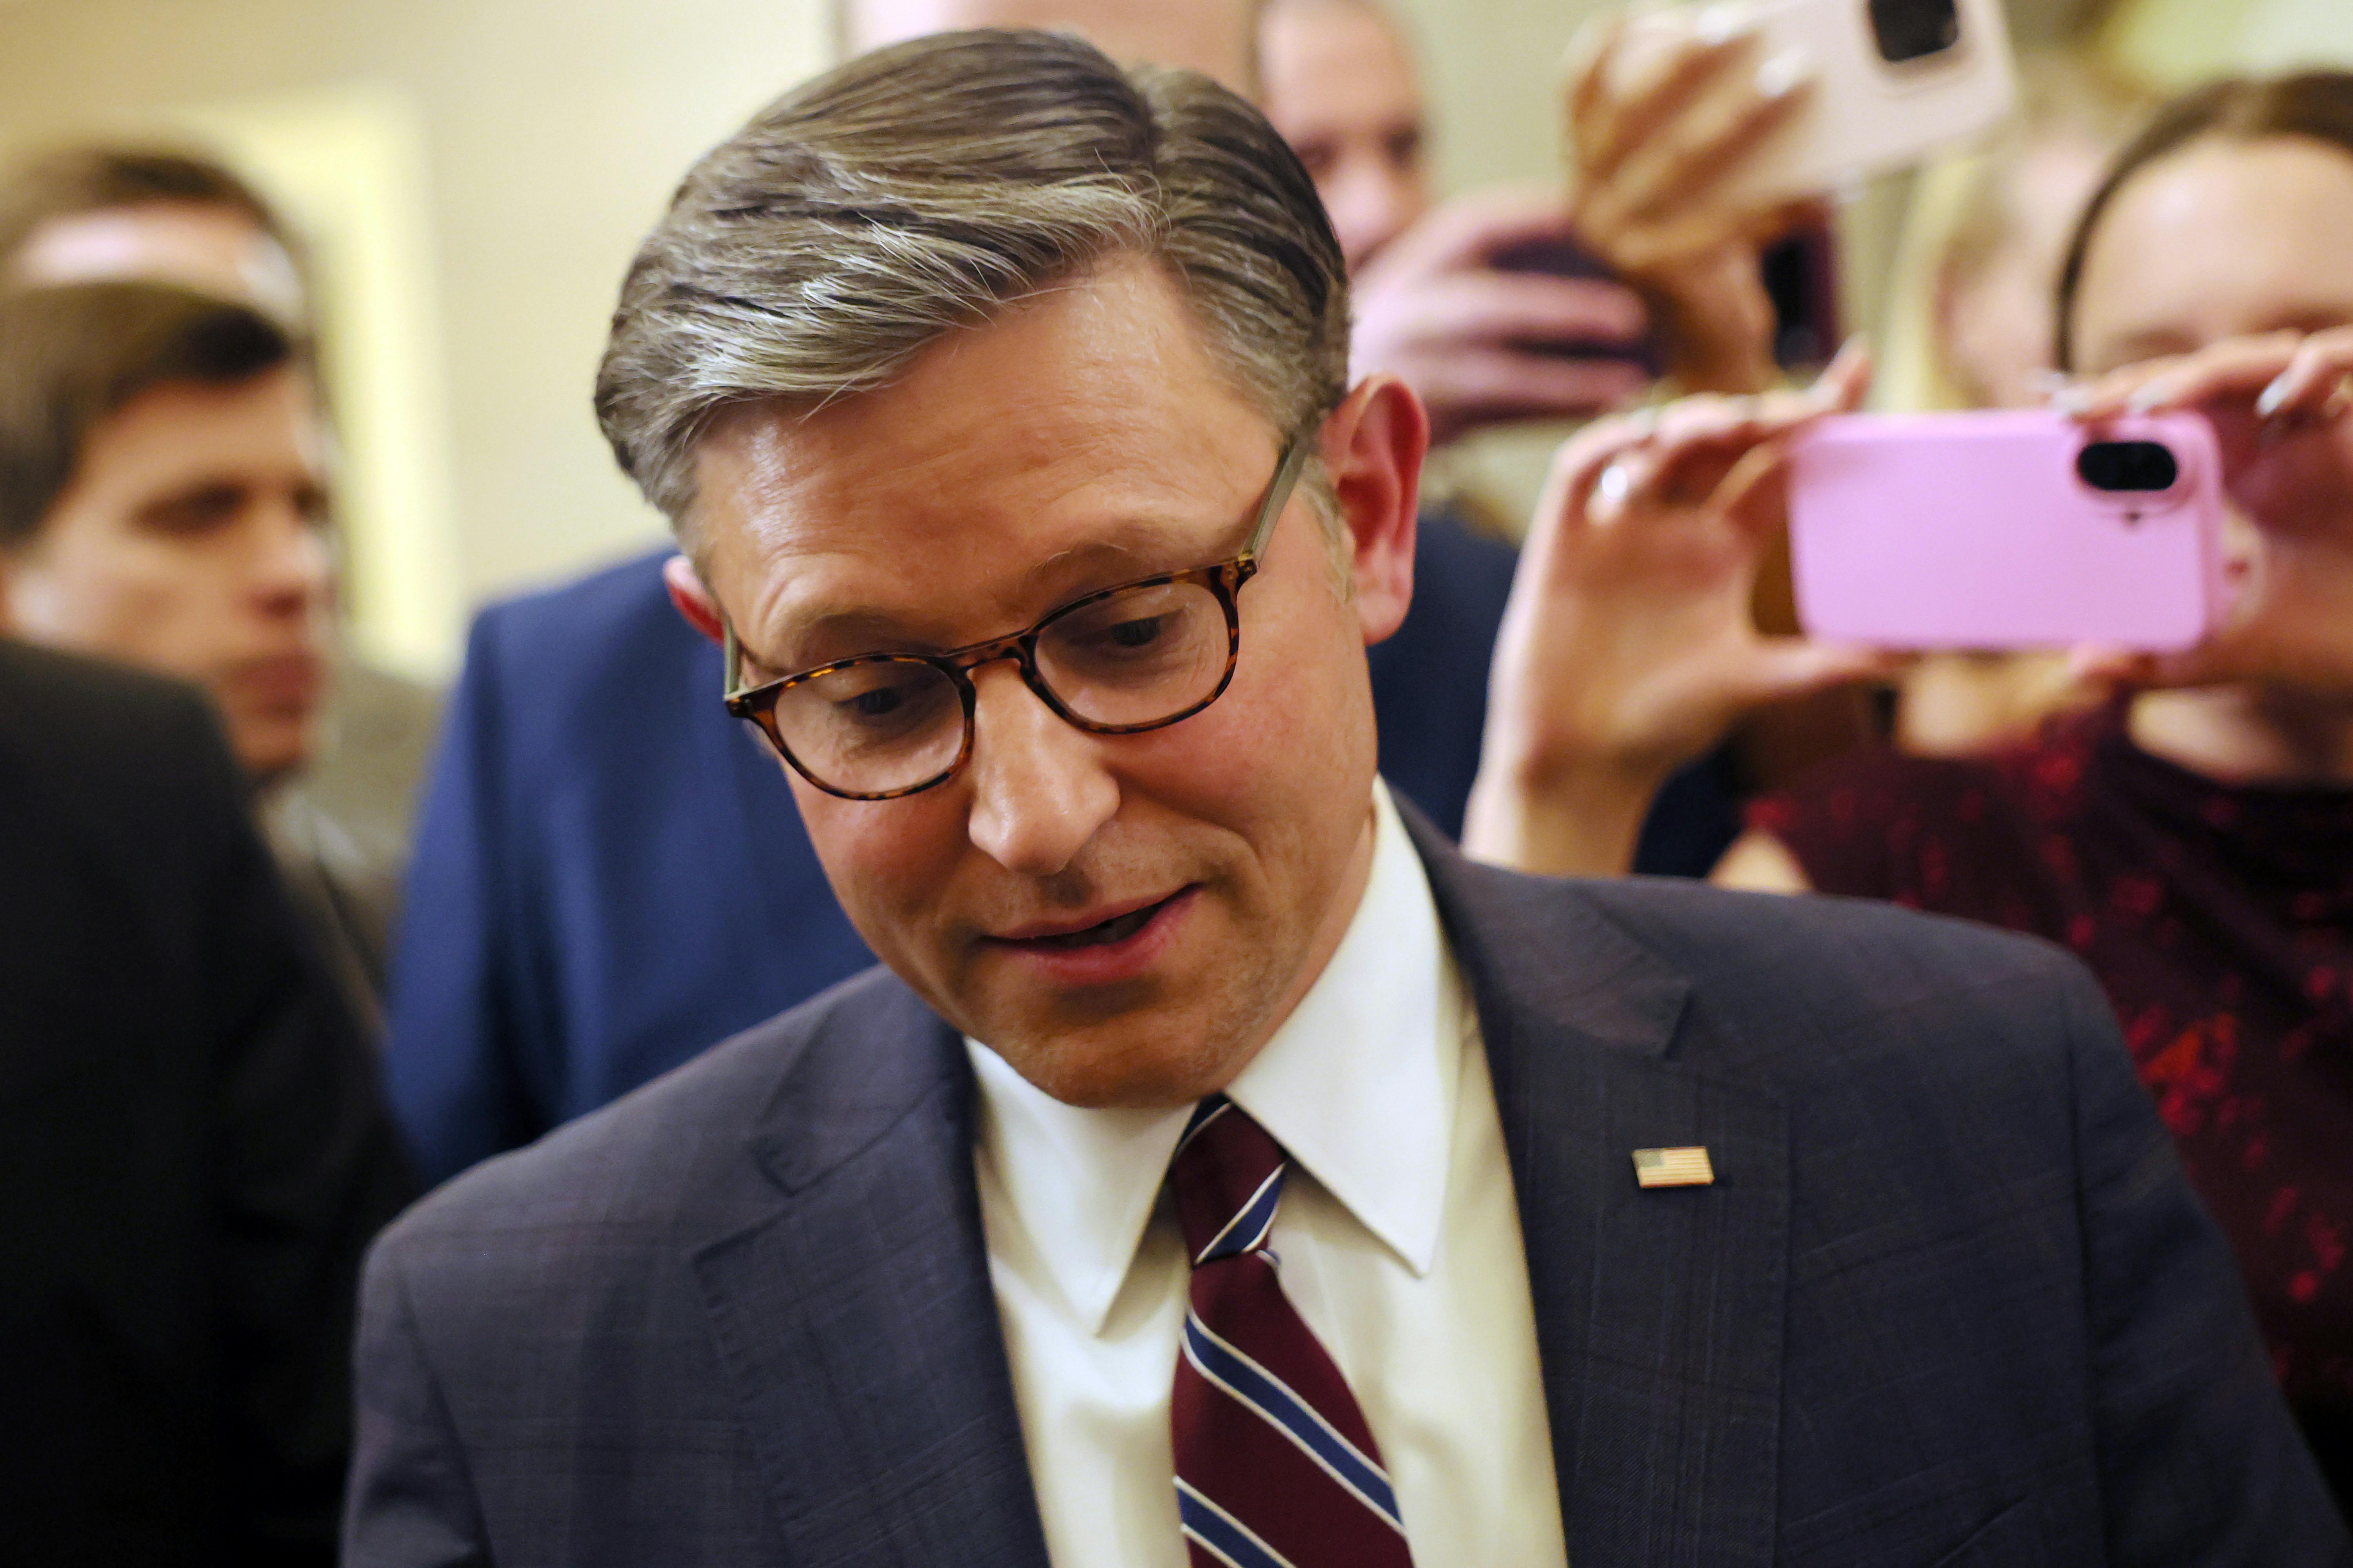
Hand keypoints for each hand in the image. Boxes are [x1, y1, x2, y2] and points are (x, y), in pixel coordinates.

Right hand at [1349, 185, 1652, 446]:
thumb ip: (1494, 272)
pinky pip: (1499, 420)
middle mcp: (1408, 316)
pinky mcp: (1420, 426)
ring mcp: (1411, 375)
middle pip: (1490, 310)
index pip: (1476, 227)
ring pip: (1500, 379)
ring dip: (1571, 382)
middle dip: (1565, 312)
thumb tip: (1601, 260)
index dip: (1538, 219)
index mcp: (1415, 267)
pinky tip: (1601, 408)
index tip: (1598, 217)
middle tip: (1634, 318)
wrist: (1335, 403)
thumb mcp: (1433, 288)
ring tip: (1634, 380)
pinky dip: (1551, 414)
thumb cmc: (1411, 338)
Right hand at [1462, 343, 1892, 875]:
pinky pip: (1582, 470)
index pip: (1782, 465)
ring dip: (1692, 421)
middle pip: (1724, 442)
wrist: (1581, 762)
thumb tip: (1912, 658)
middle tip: (1788, 411)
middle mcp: (1679, 529)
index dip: (1818, 411)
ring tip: (1726, 425)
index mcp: (1727, 552)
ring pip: (1658, 443)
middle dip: (1757, 412)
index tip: (1857, 365)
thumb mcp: (1754, 685)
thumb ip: (1825, 664)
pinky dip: (1609, 444)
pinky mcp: (1565, 540)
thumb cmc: (1664, 727)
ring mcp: (1621, 530)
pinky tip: (1638, 439)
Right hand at [1562, 8, 1814, 393]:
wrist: (1709, 352)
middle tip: (1740, 25)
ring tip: (1797, 77)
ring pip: (1685, 160)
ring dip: (1745, 113)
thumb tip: (1766, 71)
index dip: (1603, 55)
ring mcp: (1622, 245)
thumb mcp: (1696, 195)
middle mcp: (1590, 212)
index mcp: (1587, 185)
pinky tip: (1835, 184)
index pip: (1579, 105)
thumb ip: (1698, 145)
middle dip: (1687, 63)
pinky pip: (1735, 220)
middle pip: (1634, 118)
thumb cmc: (1714, 257)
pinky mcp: (1667, 274)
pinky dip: (1789, 200)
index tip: (1640, 11)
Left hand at [2058, 328, 2352, 693]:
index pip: (2165, 423)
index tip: (2057, 425)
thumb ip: (2160, 660)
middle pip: (2192, 386)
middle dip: (2131, 387)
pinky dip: (2312, 370)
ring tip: (2141, 407)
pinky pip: (2345, 362)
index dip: (2115, 414)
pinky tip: (2278, 400)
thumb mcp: (2232, 649)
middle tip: (2070, 409)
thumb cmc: (2340, 634)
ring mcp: (2322, 425)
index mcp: (2236, 478)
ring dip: (2198, 376)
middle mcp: (2274, 441)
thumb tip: (2081, 667)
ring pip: (2253, 364)